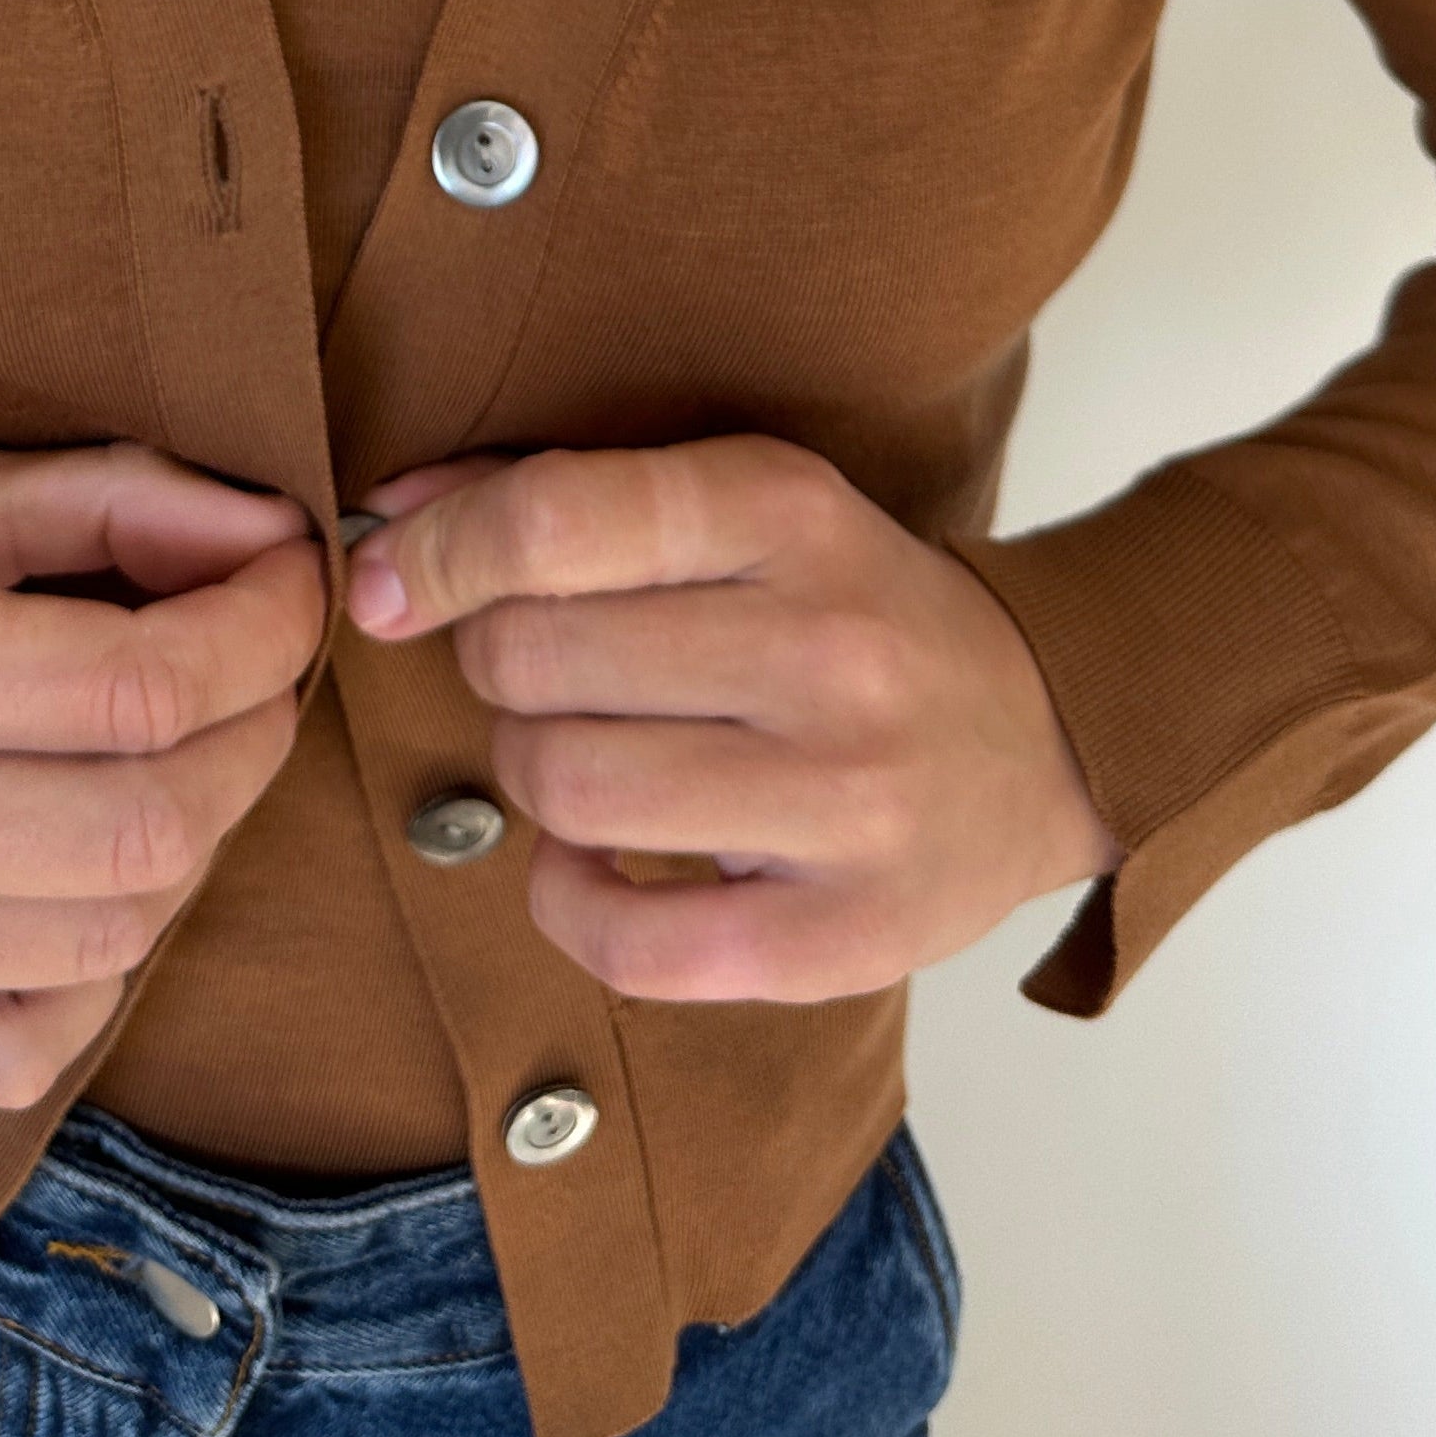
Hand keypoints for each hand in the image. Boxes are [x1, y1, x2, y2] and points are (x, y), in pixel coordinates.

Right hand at [0, 430, 322, 1104]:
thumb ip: (115, 503)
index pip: (137, 689)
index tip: (293, 581)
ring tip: (174, 753)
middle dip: (255, 735)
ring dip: (193, 841)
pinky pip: (32, 1048)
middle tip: (258, 668)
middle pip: (147, 828)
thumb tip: (281, 538)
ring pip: (113, 941)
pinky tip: (86, 868)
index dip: (260, 632)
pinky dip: (102, 968)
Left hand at [346, 435, 1114, 1001]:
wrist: (1048, 736)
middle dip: (499, 662)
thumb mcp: (743, 508)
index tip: (386, 582)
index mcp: (790, 512)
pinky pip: (623, 939)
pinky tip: (597, 862)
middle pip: (536, 658)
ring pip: (565, 788)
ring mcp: (846, 802)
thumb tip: (394, 517)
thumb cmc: (853, 610)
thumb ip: (568, 497)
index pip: (555, 522)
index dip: (438, 554)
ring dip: (531, 774)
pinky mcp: (844, 938)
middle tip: (549, 671)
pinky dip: (568, 901)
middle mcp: (826, 650)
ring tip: (586, 755)